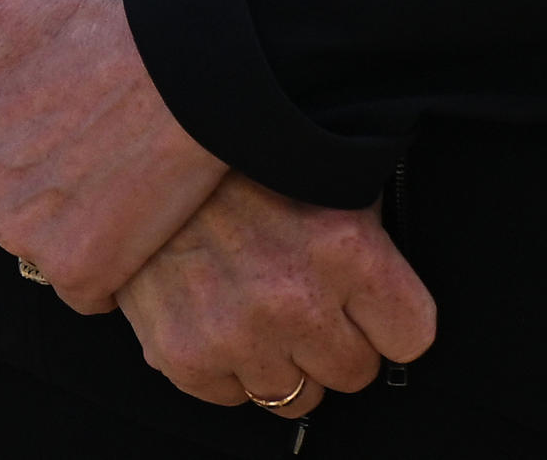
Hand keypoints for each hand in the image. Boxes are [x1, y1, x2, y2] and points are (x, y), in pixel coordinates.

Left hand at [0, 0, 228, 313]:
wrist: (192, 70)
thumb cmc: (107, 22)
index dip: (24, 125)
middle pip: (2, 193)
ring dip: (72, 222)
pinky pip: (82, 287)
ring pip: (37, 239)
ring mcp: (24, 233)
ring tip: (121, 176)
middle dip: (40, 177)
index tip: (65, 110)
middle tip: (96, 144)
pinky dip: (108, 267)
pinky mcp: (78, 273)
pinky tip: (134, 223)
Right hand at [111, 173, 435, 415]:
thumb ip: (365, 232)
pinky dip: (223, 366)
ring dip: (277, 359)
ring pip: (295, 397)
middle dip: (331, 341)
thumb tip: (389, 279)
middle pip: (354, 372)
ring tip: (249, 304)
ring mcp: (238, 332)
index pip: (410, 336)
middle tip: (297, 298)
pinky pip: (232, 397)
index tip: (363, 301)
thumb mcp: (320, 172)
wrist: (136, 149)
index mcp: (346, 248)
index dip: (386, 318)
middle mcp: (296, 298)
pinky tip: (210, 313)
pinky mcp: (185, 354)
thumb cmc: (236, 160)